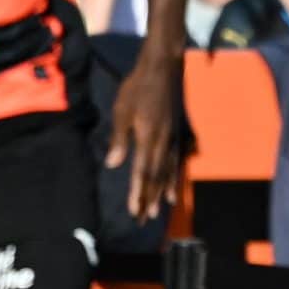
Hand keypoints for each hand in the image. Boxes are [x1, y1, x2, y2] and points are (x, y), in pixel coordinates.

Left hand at [105, 53, 181, 220]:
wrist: (163, 68)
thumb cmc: (137, 87)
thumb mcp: (122, 110)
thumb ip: (119, 138)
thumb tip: (113, 164)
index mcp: (148, 137)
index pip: (142, 172)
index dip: (138, 193)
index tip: (134, 212)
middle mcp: (163, 143)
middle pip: (156, 177)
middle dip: (148, 199)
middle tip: (143, 220)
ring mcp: (172, 139)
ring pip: (167, 173)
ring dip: (160, 194)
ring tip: (156, 212)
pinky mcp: (176, 134)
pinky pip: (176, 163)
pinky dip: (173, 180)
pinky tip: (171, 192)